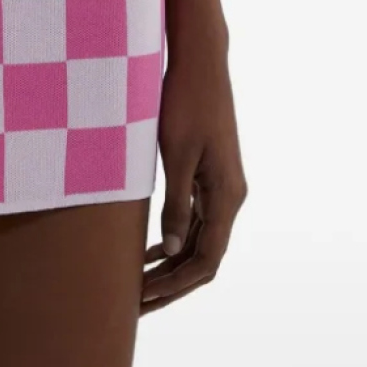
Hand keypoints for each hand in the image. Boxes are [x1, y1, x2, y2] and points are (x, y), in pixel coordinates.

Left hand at [140, 36, 246, 313]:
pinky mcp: (209, 175)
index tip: (146, 298)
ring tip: (138, 285)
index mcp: (226, 196)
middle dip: (172, 284)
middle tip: (136, 304)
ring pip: (199, 241)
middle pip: (204, 257)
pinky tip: (149, 250)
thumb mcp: (176, 156)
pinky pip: (194, 220)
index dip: (177, 284)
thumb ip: (175, 204)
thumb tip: (171, 250)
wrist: (201, 62)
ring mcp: (221, 187)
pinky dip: (174, 240)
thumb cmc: (185, 103)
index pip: (206, 260)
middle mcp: (230, 197)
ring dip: (172, 265)